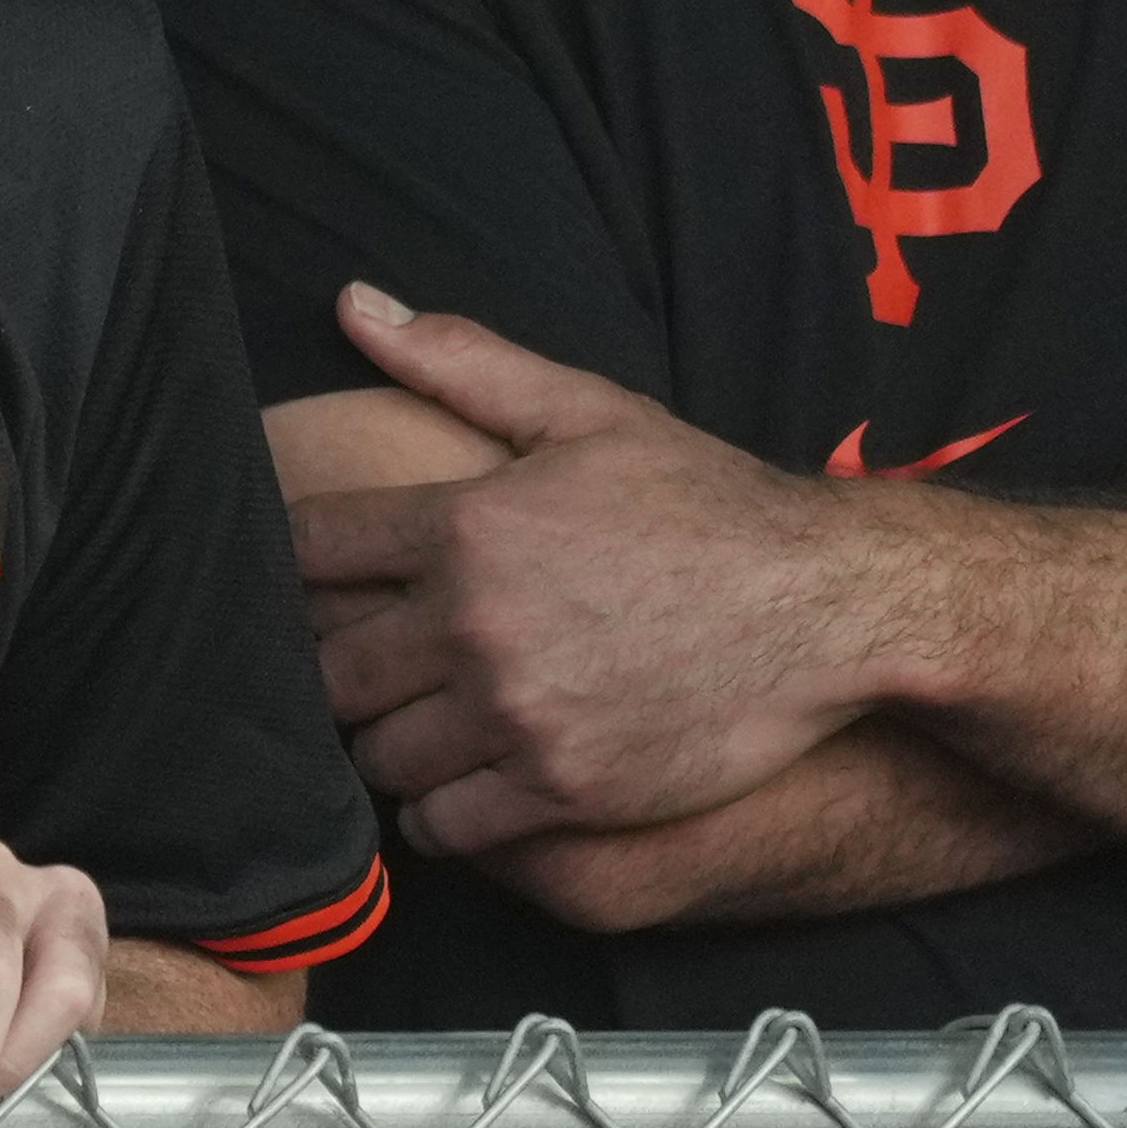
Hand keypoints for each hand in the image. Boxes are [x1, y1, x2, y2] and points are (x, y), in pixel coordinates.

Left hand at [294, 287, 901, 856]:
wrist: (828, 604)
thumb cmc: (706, 503)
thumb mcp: (586, 411)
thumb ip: (459, 360)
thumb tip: (353, 302)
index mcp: (465, 525)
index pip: (307, 550)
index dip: (298, 567)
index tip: (325, 581)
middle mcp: (476, 624)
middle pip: (327, 669)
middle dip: (338, 664)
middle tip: (368, 661)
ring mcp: (519, 716)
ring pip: (378, 754)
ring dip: (385, 741)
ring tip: (416, 721)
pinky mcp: (565, 791)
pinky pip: (445, 825)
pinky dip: (439, 811)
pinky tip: (462, 782)